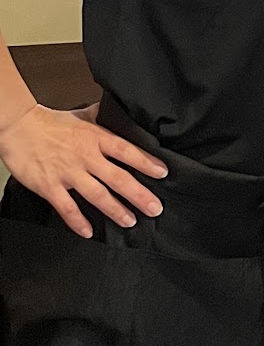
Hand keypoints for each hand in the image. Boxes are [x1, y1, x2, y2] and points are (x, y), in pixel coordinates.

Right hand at [0, 102, 165, 239]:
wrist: (18, 127)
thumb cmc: (49, 123)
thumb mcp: (82, 115)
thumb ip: (103, 118)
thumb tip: (121, 113)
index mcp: (95, 138)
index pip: (127, 151)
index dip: (146, 162)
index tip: (162, 173)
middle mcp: (85, 157)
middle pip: (118, 178)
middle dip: (139, 195)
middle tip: (154, 208)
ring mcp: (68, 173)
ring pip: (97, 195)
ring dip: (116, 210)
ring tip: (130, 221)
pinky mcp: (49, 186)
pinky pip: (67, 208)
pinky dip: (78, 221)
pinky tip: (89, 232)